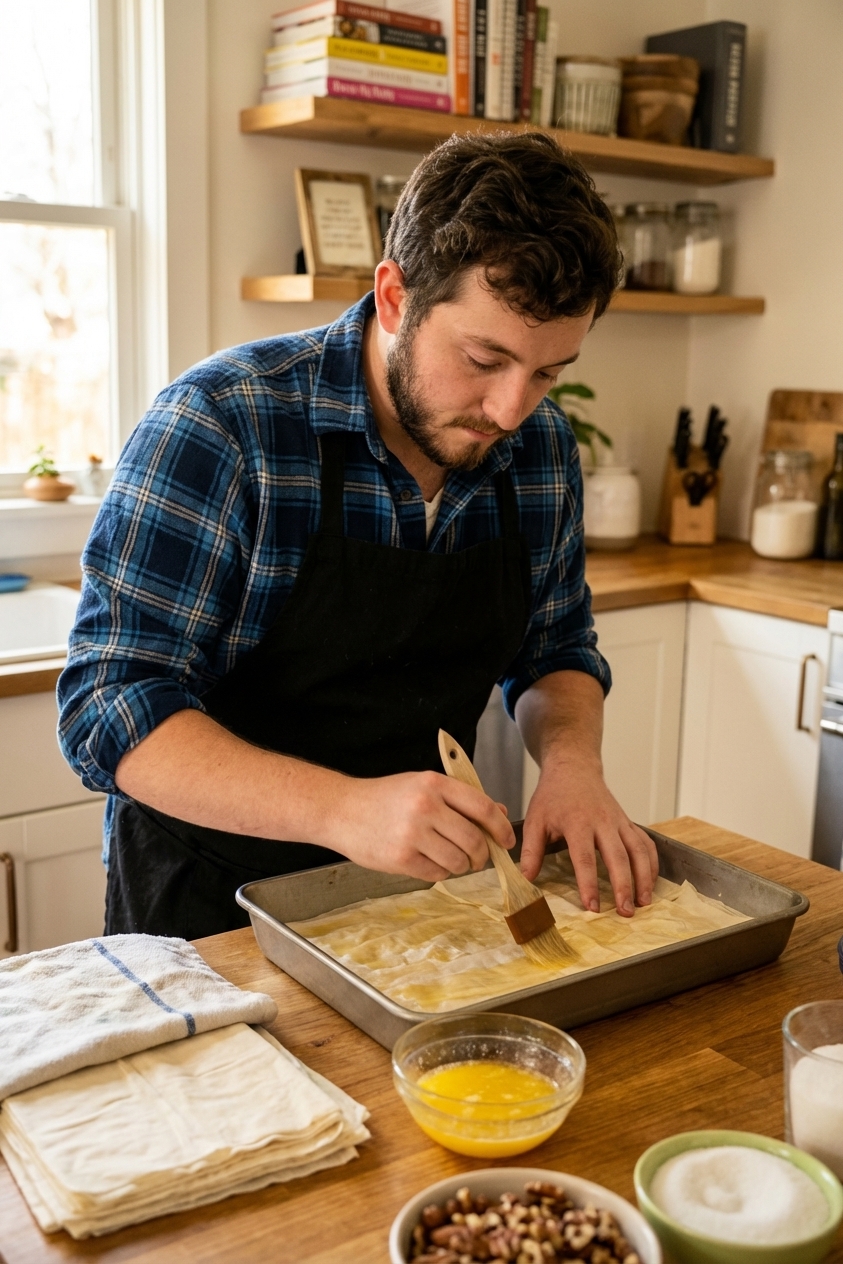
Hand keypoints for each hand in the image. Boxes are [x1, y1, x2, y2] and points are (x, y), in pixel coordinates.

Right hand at [324, 770, 515, 880]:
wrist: (342, 810)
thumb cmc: (385, 798)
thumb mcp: (423, 786)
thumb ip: (461, 799)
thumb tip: (500, 814)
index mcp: (435, 784)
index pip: (483, 807)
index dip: (501, 827)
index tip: (506, 840)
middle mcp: (425, 806)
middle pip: (474, 839)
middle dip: (483, 854)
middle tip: (479, 858)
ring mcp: (412, 834)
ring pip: (459, 861)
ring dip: (462, 865)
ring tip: (451, 859)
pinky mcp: (400, 858)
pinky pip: (437, 873)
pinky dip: (440, 872)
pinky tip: (429, 862)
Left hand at [521, 753, 657, 916]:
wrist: (573, 768)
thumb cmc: (552, 796)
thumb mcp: (535, 820)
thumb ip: (531, 851)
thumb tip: (526, 879)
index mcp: (577, 823)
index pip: (584, 858)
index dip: (589, 884)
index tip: (592, 907)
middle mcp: (603, 822)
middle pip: (618, 857)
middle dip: (624, 886)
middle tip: (625, 912)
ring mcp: (619, 821)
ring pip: (638, 850)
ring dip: (644, 877)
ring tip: (643, 902)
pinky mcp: (628, 821)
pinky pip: (645, 842)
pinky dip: (652, 862)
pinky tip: (651, 881)